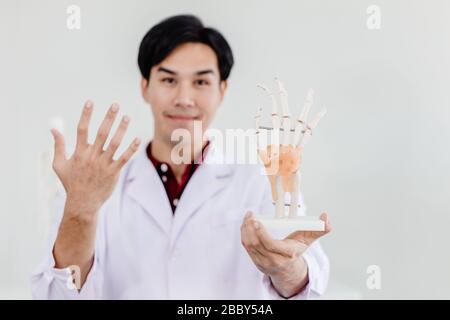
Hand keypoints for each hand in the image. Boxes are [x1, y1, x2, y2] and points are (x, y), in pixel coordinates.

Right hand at [51, 101, 140, 217]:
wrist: (82, 204)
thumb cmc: (71, 183)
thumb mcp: (59, 165)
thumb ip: (58, 146)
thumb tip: (53, 128)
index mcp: (79, 153)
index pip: (81, 129)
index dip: (86, 115)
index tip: (90, 102)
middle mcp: (92, 157)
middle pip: (101, 133)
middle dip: (108, 118)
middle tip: (115, 105)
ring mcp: (104, 165)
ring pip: (115, 143)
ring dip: (121, 129)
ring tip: (127, 117)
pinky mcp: (114, 173)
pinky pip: (124, 158)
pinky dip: (131, 148)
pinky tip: (137, 138)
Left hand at [240, 212, 331, 295]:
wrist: (288, 270)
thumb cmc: (297, 250)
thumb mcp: (309, 240)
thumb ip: (319, 229)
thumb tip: (326, 217)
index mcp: (287, 254)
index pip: (271, 245)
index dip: (261, 233)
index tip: (256, 221)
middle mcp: (274, 261)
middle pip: (257, 245)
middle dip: (251, 228)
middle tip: (250, 215)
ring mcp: (263, 262)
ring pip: (250, 245)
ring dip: (246, 230)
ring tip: (248, 217)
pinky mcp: (255, 261)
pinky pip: (247, 247)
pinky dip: (244, 234)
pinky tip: (246, 224)